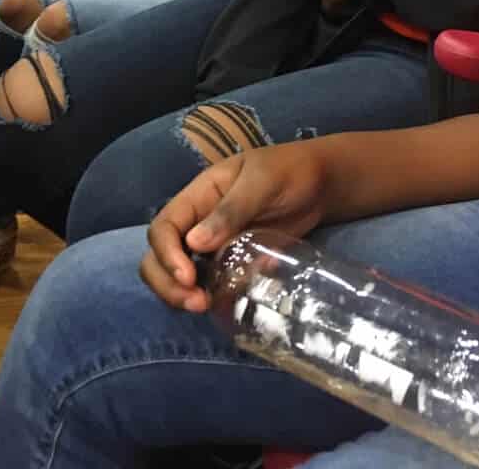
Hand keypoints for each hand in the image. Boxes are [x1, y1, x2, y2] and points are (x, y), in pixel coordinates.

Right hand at [140, 142, 330, 310]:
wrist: (320, 185)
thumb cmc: (289, 171)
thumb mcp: (262, 182)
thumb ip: (231, 210)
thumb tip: (194, 243)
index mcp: (198, 196)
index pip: (163, 227)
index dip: (166, 254)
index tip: (187, 277)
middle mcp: (198, 223)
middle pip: (158, 257)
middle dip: (167, 284)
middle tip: (196, 303)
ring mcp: (214, 246)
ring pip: (178, 276)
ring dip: (182, 296)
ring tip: (207, 307)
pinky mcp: (233, 264)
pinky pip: (212, 285)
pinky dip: (212, 298)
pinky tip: (230, 304)